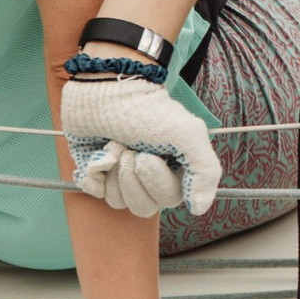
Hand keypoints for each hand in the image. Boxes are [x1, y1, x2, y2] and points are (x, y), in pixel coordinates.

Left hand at [62, 68, 222, 215]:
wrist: (105, 89)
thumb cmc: (147, 110)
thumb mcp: (188, 134)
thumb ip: (205, 172)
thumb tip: (199, 208)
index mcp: (175, 169)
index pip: (168, 199)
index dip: (156, 181)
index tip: (148, 155)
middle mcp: (149, 177)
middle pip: (143, 206)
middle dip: (131, 177)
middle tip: (130, 148)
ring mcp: (121, 176)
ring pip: (117, 202)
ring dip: (113, 171)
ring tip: (114, 144)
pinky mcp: (97, 173)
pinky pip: (94, 192)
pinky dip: (94, 173)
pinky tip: (98, 153)